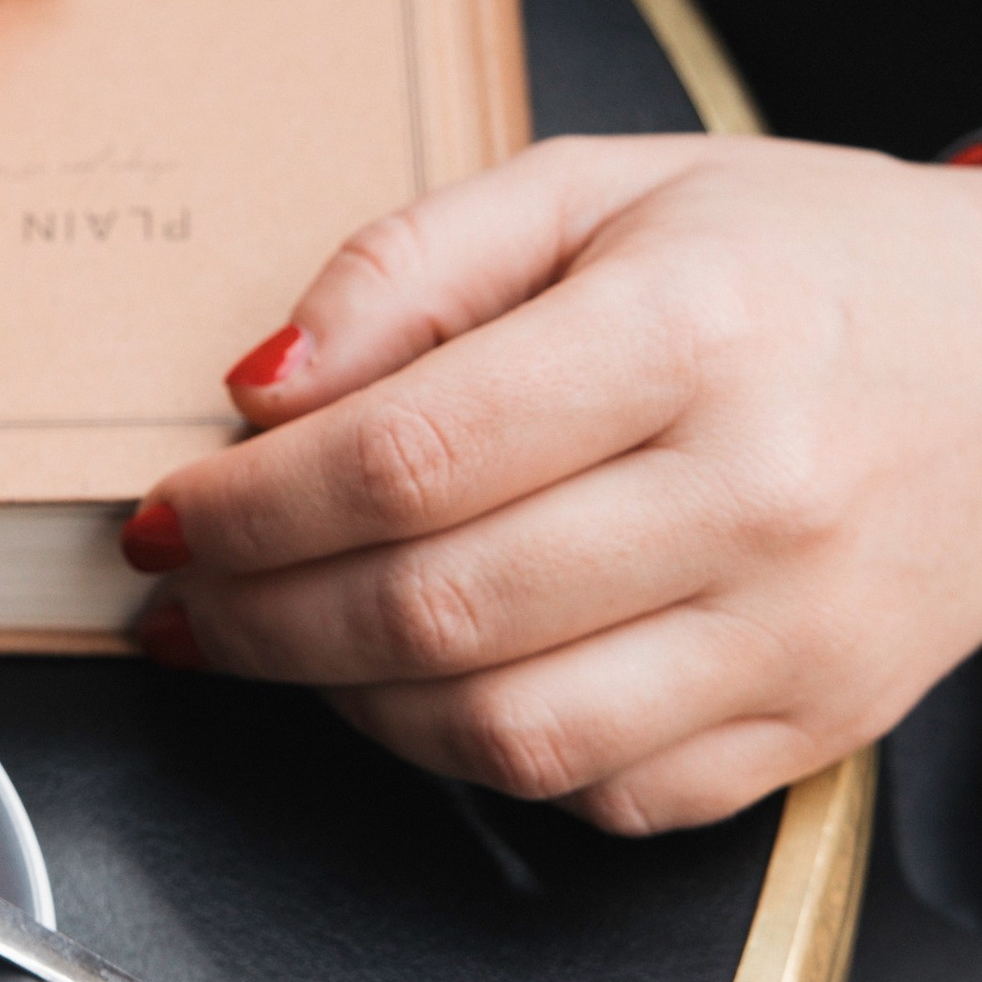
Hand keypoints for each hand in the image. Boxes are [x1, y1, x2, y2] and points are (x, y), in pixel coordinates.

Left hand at [120, 135, 981, 831]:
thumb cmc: (803, 260)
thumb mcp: (604, 188)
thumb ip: (412, 266)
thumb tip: (262, 386)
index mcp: (693, 331)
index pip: (405, 456)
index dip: (249, 506)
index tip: (166, 511)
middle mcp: (754, 494)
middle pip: (433, 606)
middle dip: (259, 617)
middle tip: (185, 596)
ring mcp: (794, 632)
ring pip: (503, 731)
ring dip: (346, 703)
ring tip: (284, 641)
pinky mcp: (815, 726)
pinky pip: (602, 793)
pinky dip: (480, 757)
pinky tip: (430, 684)